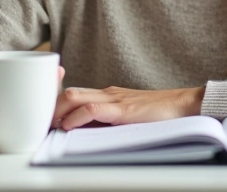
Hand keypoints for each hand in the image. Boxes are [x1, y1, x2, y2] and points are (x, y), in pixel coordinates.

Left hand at [53, 85, 204, 129]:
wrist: (185, 104)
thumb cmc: (161, 114)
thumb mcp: (129, 117)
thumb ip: (109, 122)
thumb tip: (85, 135)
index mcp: (108, 95)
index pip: (74, 93)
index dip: (55, 102)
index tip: (45, 117)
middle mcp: (108, 93)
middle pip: (68, 92)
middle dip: (50, 107)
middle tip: (42, 124)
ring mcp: (115, 99)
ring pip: (74, 96)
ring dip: (58, 111)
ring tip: (51, 126)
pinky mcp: (122, 110)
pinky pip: (91, 109)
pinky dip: (75, 118)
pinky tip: (68, 127)